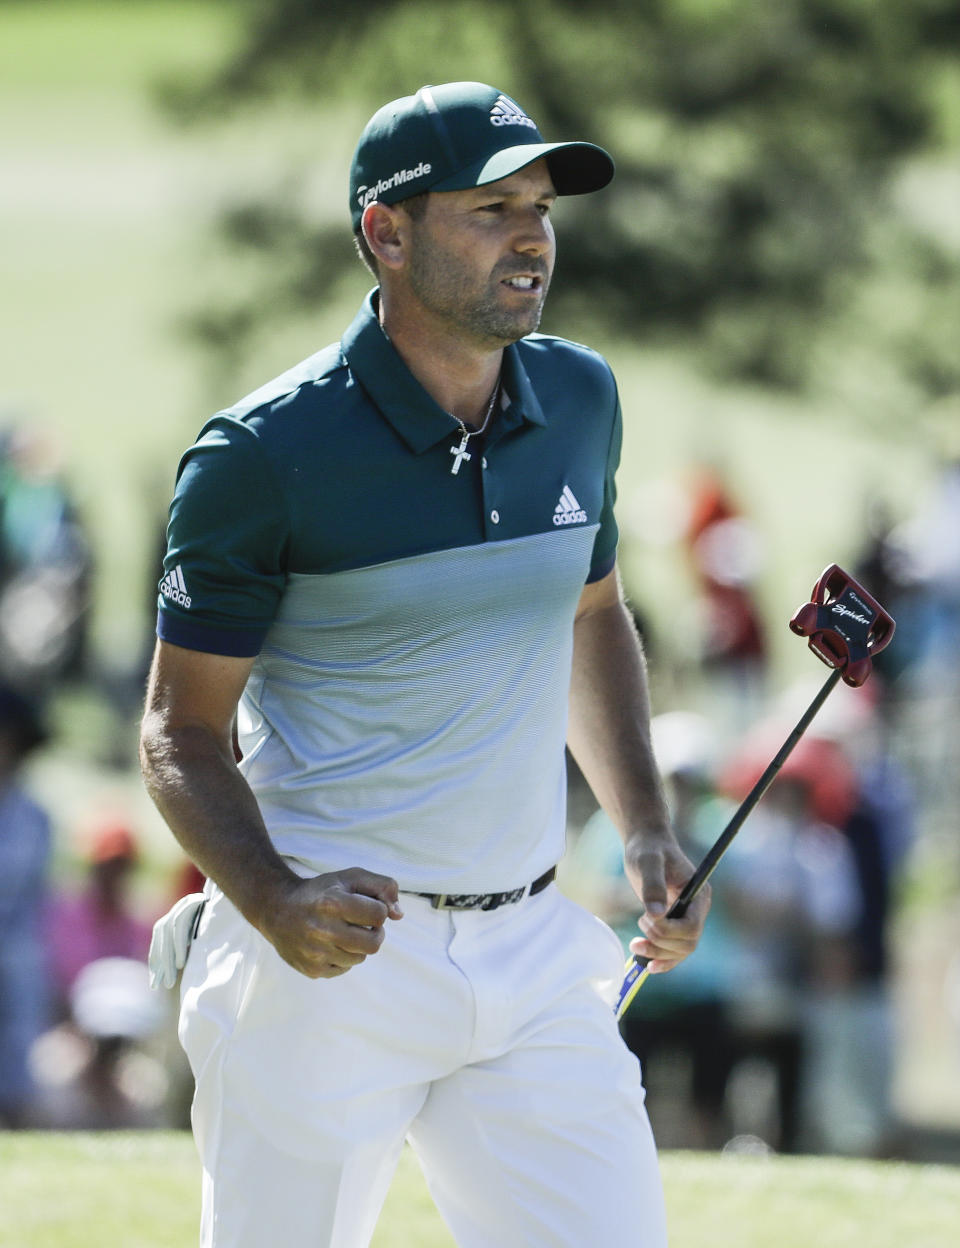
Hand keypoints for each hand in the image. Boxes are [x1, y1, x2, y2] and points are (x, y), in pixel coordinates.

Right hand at [258, 868, 402, 978]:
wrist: (277, 909)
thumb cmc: (321, 891)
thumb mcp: (350, 877)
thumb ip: (382, 887)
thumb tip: (399, 915)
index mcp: (333, 902)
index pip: (379, 914)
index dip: (377, 909)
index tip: (365, 905)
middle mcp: (322, 930)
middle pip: (374, 943)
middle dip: (374, 932)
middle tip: (362, 924)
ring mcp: (316, 953)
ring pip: (360, 958)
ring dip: (358, 945)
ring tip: (343, 932)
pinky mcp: (312, 970)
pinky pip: (344, 969)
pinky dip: (343, 957)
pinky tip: (330, 943)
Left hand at [623, 836, 710, 973]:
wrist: (647, 844)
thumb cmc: (649, 849)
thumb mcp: (648, 861)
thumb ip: (653, 885)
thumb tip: (655, 914)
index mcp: (698, 894)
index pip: (692, 927)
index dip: (669, 931)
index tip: (645, 917)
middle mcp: (697, 909)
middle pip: (688, 943)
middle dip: (661, 943)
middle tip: (639, 925)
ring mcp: (686, 918)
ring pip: (681, 951)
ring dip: (659, 955)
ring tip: (635, 945)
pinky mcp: (674, 923)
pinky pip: (673, 950)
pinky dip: (662, 959)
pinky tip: (647, 964)